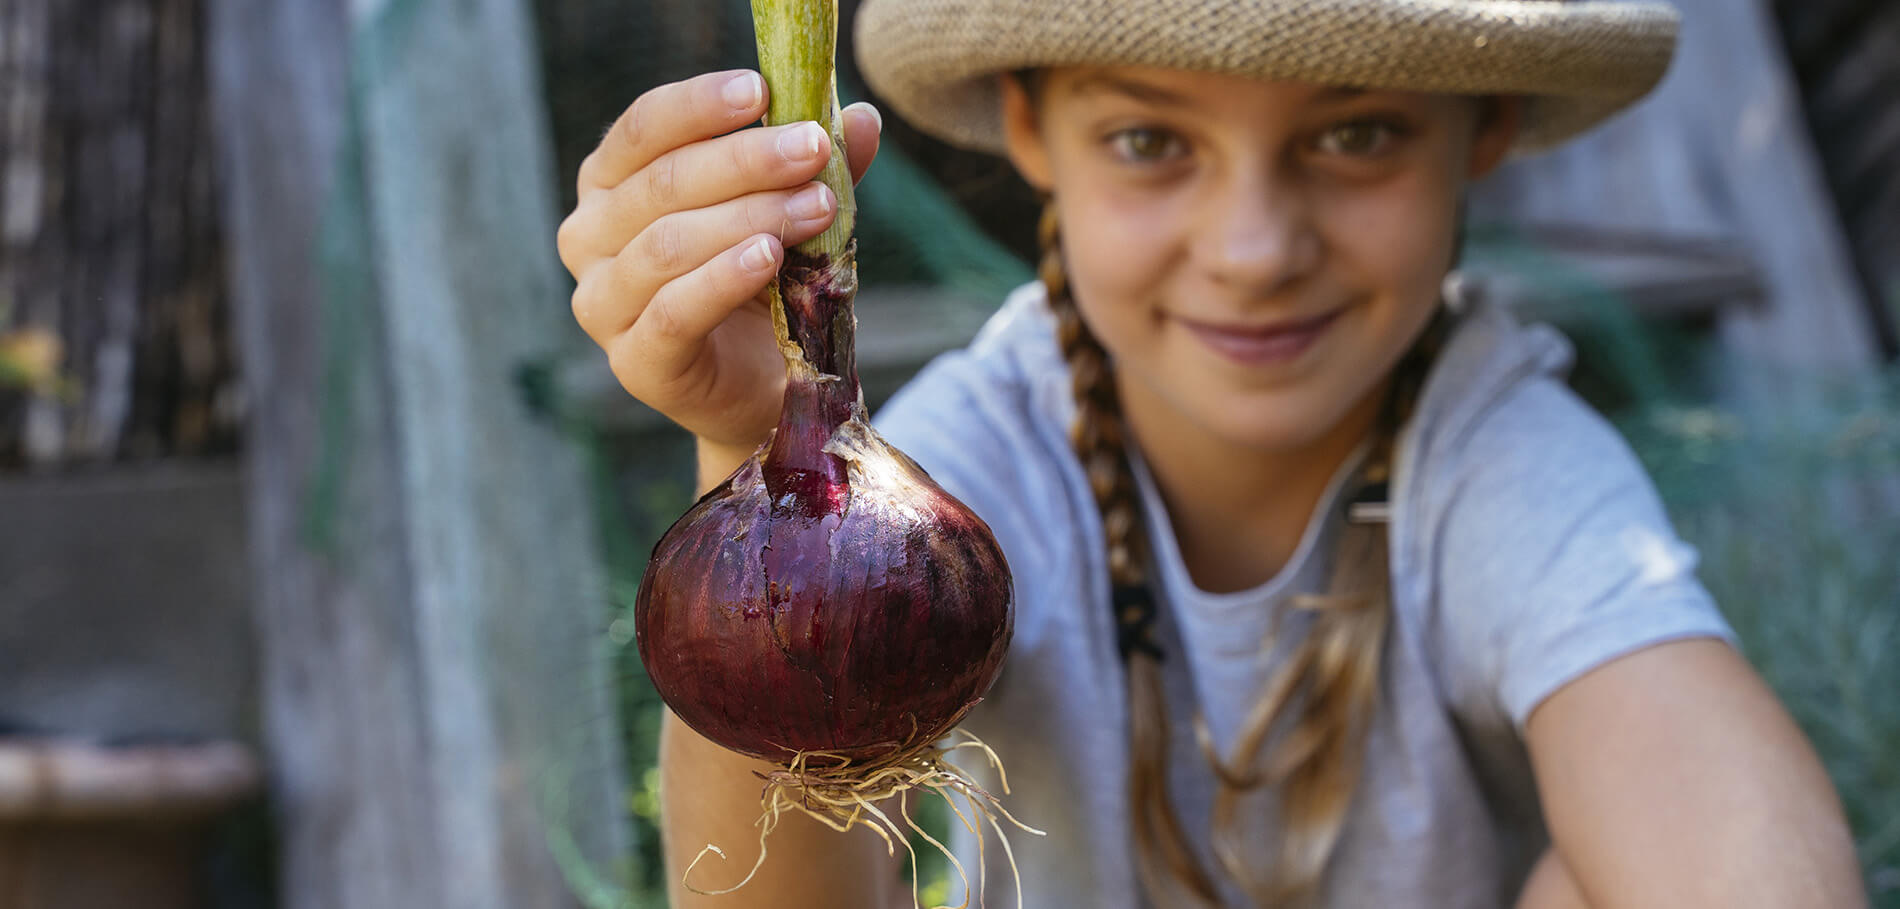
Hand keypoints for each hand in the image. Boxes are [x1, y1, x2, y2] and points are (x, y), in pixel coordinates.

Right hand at [557, 69, 880, 453]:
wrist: (766, 386)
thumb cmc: (762, 284)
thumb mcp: (788, 212)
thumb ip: (811, 168)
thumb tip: (861, 118)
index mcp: (611, 186)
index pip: (642, 129)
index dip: (700, 106)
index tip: (763, 90)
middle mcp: (589, 238)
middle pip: (662, 183)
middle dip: (745, 161)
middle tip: (813, 149)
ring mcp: (602, 304)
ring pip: (668, 245)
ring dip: (750, 217)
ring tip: (817, 206)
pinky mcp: (635, 362)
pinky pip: (673, 311)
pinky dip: (723, 278)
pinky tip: (769, 256)